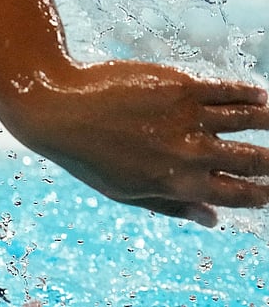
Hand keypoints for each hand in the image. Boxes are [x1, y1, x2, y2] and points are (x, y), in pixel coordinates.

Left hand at [0, 60, 268, 225]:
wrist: (58, 111)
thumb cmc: (88, 157)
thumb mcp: (126, 193)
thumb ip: (173, 207)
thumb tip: (214, 220)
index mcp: (178, 184)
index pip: (240, 195)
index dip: (264, 195)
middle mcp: (190, 153)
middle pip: (253, 160)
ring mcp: (189, 117)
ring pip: (251, 120)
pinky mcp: (182, 86)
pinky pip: (229, 90)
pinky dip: (250, 95)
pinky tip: (260, 98)